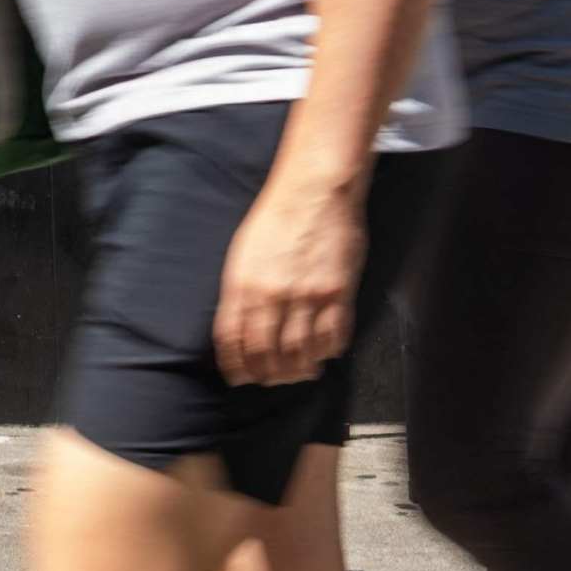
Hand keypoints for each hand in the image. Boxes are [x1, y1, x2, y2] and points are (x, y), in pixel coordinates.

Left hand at [214, 167, 364, 387]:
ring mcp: (307, 296)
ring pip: (301, 354)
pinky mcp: (338, 293)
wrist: (313, 190)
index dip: (235, 366)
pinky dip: (327, 352)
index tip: (239, 377)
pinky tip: (323, 352)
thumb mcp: (243, 253)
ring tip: (298, 372)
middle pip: (267, 354)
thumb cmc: (276, 217)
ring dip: (298, 370)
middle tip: (271, 380)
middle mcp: (272, 294)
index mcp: (242, 283)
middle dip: (267, 375)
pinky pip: (333, 338)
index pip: (233, 340)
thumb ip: (240, 292)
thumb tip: (240, 329)